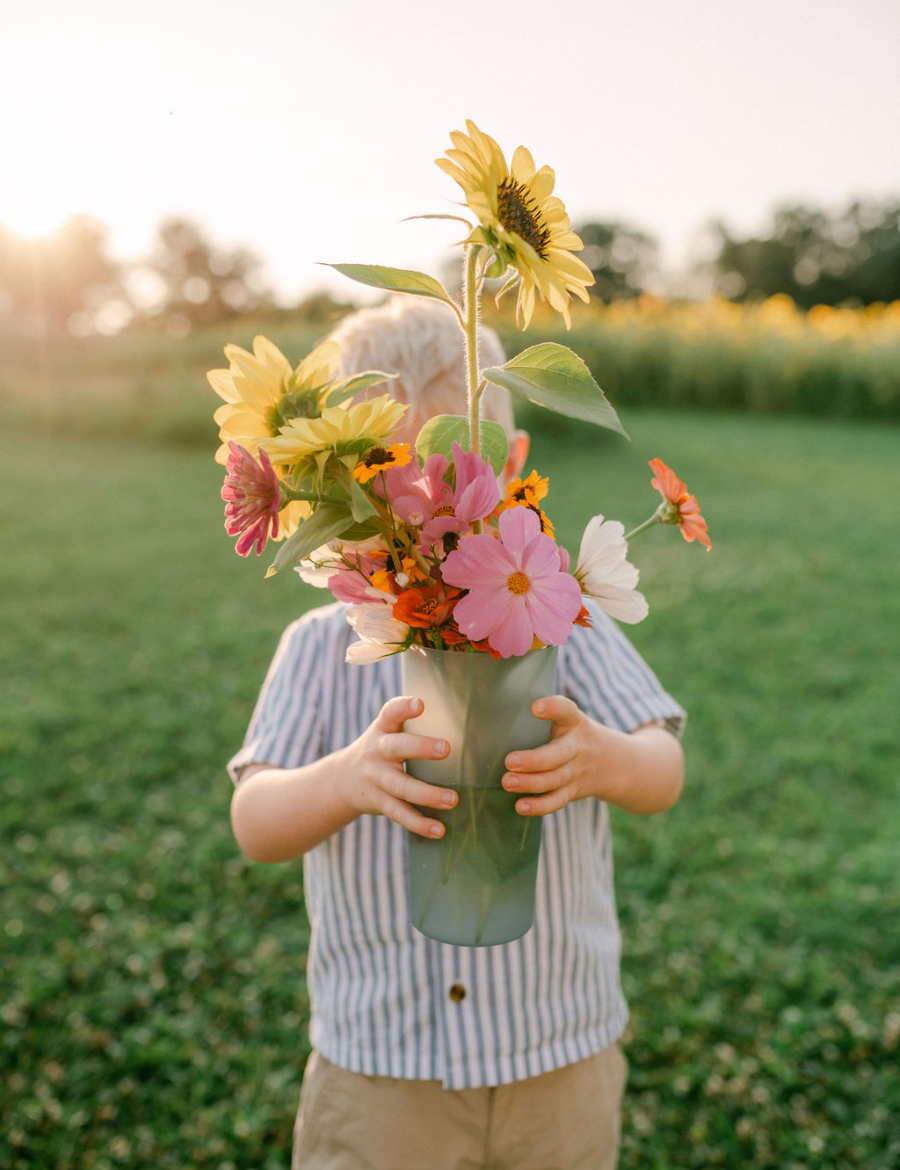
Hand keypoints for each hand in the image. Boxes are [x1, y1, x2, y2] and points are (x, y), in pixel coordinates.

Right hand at [341, 696, 457, 837]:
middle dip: (420, 748)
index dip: (403, 707)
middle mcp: (377, 752)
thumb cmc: (379, 750)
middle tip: (446, 748)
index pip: (390, 713)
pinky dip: (419, 824)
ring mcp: (377, 779)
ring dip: (427, 794)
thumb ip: (410, 723)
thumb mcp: (386, 731)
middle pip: (397, 748)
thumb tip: (462, 716)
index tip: (420, 703)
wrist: (341, 781)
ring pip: (401, 787)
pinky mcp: (380, 802)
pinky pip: (400, 814)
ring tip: (453, 799)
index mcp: (382, 730)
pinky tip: (439, 830)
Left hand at [501, 695, 608, 815]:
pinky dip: (539, 806)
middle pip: (558, 754)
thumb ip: (543, 716)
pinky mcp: (572, 790)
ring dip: (530, 783)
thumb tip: (492, 714)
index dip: (553, 708)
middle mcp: (577, 746)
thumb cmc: (571, 734)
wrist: (612, 762)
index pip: (566, 710)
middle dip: (534, 760)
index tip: (535, 708)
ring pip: (554, 780)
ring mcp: (576, 770)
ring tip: (507, 782)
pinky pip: (557, 800)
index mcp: (573, 721)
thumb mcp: (566, 719)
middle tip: (509, 761)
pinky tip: (520, 806)